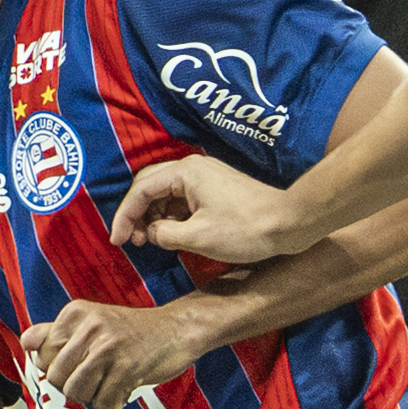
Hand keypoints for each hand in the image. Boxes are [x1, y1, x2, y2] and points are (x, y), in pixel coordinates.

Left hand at [25, 300, 191, 408]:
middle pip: (55, 378)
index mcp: (75, 313)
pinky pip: (103, 403)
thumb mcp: (91, 322)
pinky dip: (112, 405)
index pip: (40, 356)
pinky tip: (123, 389)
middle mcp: (89, 326)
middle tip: (95, 378)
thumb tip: (26, 343)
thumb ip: (55, 332)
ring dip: (91, 397)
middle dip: (72, 386)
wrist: (176, 329)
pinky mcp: (127, 368)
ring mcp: (108, 347)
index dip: (56, 369)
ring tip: (107, 384)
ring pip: (75, 392)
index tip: (79, 364)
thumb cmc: (130, 332)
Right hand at [111, 157, 299, 266]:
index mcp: (185, 172)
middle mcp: (193, 167)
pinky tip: (171, 234)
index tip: (118, 240)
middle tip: (131, 240)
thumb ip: (165, 234)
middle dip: (136, 213)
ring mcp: (206, 177)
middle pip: (150, 186)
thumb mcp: (197, 237)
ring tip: (150, 241)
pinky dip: (171, 215)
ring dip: (154, 215)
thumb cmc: (245, 228)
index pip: (141, 190)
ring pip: (166, 192)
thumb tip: (152, 233)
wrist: (289, 223)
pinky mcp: (216, 188)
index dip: (125, 217)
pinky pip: (182, 198)